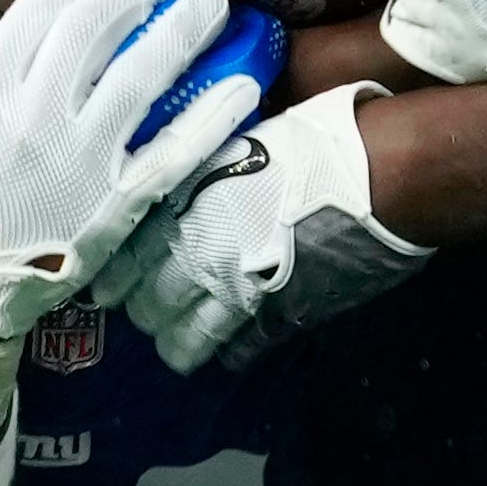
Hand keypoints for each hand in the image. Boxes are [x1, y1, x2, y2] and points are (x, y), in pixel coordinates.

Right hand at [0, 0, 262, 340]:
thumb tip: (13, 20)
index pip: (43, 8)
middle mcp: (33, 119)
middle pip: (96, 30)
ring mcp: (77, 164)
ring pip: (140, 80)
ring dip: (182, 34)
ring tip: (213, 4)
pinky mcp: (112, 206)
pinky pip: (170, 153)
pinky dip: (208, 118)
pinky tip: (240, 85)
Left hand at [97, 85, 430, 373]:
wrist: (381, 175)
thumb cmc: (317, 137)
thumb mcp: (242, 133)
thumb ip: (203, 159)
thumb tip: (182, 160)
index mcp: (183, 204)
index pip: (122, 256)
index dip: (112, 275)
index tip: (105, 285)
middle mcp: (198, 252)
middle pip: (146, 303)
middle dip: (144, 308)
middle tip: (147, 308)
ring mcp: (236, 291)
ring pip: (182, 337)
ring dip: (176, 340)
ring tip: (175, 341)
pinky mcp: (277, 318)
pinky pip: (236, 350)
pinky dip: (226, 353)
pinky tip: (224, 352)